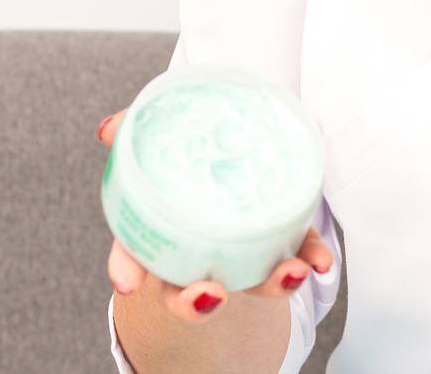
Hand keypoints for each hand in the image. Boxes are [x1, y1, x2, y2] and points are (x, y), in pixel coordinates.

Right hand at [96, 108, 336, 321]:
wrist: (234, 151)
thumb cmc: (189, 153)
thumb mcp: (160, 138)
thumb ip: (136, 129)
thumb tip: (110, 128)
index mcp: (162, 229)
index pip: (135, 252)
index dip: (127, 268)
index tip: (126, 283)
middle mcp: (198, 254)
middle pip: (188, 292)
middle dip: (195, 302)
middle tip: (209, 294)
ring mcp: (241, 255)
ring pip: (250, 283)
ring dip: (271, 283)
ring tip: (290, 272)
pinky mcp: (280, 243)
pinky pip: (295, 255)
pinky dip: (309, 258)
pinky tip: (320, 262)